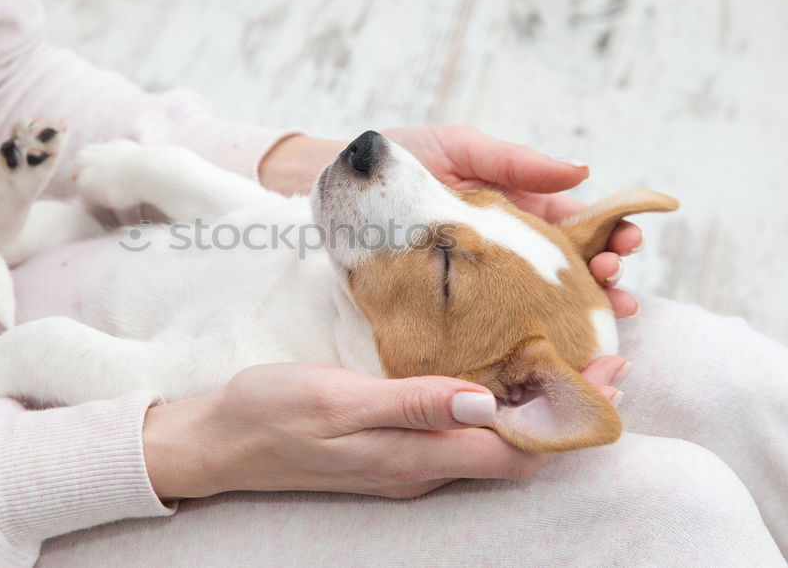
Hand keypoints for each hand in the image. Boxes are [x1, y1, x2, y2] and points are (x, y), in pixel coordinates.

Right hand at [142, 359, 625, 500]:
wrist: (220, 442)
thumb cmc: (271, 413)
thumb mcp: (336, 398)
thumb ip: (412, 403)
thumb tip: (485, 401)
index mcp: (413, 457)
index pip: (515, 451)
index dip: (568, 420)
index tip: (608, 373)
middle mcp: (420, 469)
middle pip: (514, 452)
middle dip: (564, 413)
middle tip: (602, 360)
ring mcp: (405, 463)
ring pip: (490, 444)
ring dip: (533, 410)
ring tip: (562, 360)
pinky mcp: (391, 449)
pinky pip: (460, 436)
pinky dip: (493, 408)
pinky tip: (493, 374)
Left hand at [259, 128, 640, 317]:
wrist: (339, 191)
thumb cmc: (394, 164)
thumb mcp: (456, 149)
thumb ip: (514, 161)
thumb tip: (581, 172)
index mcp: (513, 209)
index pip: (573, 225)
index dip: (608, 234)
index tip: (628, 242)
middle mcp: (504, 249)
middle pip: (569, 268)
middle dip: (604, 277)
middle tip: (618, 286)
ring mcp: (480, 280)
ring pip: (541, 299)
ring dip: (582, 308)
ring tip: (608, 315)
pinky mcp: (453, 307)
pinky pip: (495, 322)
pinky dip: (529, 332)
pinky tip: (552, 343)